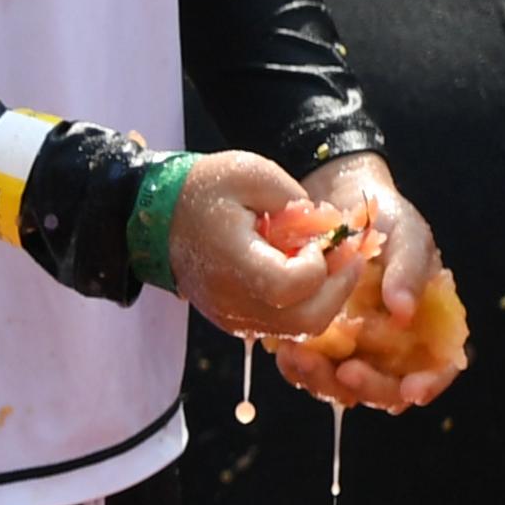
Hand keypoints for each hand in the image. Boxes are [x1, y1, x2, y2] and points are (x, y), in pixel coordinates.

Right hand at [168, 149, 365, 341]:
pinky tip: (306, 272)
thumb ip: (297, 203)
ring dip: (326, 297)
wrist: (158, 219)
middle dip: (338, 287)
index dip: (321, 262)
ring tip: (328, 262)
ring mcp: (232, 317)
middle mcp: (232, 301)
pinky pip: (284, 326)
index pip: (294, 284)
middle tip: (346, 254)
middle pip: (306, 320)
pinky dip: (306, 304)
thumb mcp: (254, 174)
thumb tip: (329, 231)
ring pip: (299, 330)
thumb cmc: (205, 191)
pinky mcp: (235, 322)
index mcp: (234, 262)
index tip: (322, 236)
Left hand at [271, 153, 462, 410]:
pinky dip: (297, 368)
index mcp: (426, 323)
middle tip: (345, 372)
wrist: (334, 202)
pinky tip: (286, 350)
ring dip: (323, 382)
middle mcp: (390, 344)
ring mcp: (351, 348)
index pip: (438, 367)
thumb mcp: (406, 234)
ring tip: (303, 357)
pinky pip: (307, 371)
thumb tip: (405, 313)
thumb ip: (411, 270)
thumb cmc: (383, 217)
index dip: (428, 383)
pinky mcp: (315, 345)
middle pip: (386, 389)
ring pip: (341, 388)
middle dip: (367, 388)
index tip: (411, 391)